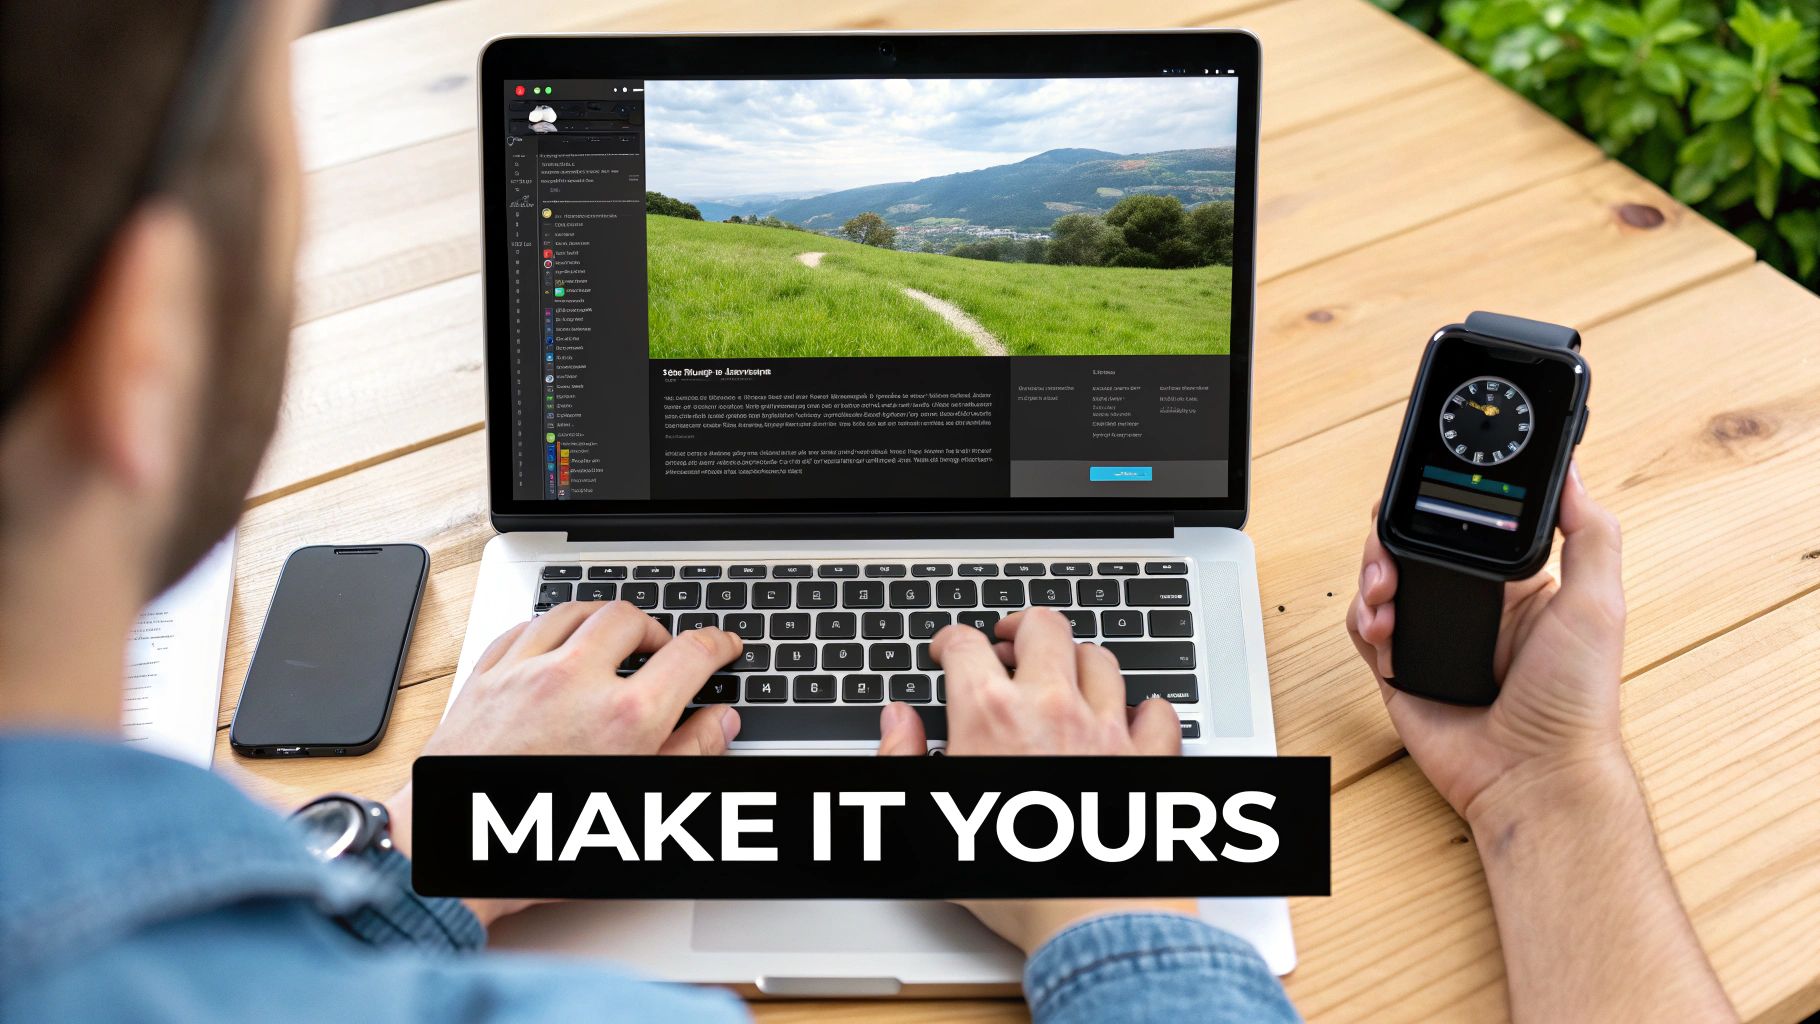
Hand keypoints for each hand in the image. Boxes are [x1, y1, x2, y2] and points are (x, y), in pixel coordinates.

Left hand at [389, 601, 743, 923]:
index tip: (722, 646)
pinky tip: (557, 647)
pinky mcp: (485, 679)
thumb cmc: (543, 846)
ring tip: (613, 641)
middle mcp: (575, 682)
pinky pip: (523, 628)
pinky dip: (550, 629)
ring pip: (574, 611)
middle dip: (654, 630)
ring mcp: (524, 674)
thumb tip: (720, 723)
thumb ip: (688, 756)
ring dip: (602, 620)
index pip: (690, 655)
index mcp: (625, 717)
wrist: (458, 856)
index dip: (717, 645)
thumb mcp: (640, 808)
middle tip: (663, 651)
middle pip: (629, 619)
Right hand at [875, 607, 1195, 952]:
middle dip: (1019, 627)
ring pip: (1100, 660)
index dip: (948, 640)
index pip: (965, 645)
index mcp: (990, 715)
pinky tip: (1131, 716)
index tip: (946, 650)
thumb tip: (896, 721)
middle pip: (1042, 628)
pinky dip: (1145, 709)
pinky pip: (1157, 712)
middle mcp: (1052, 706)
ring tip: (1064, 672)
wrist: (1087, 915)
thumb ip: (903, 760)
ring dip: (1078, 659)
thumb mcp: (926, 817)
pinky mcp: (1148, 757)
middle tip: (1007, 642)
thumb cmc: (1009, 879)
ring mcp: (1106, 727)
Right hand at [1348, 464, 1632, 821]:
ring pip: (1381, 580)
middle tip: (1393, 545)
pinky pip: (1364, 629)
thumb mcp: (1598, 603)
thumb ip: (1590, 533)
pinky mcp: (1399, 671)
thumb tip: (1574, 474)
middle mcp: (1470, 608)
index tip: (1428, 492)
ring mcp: (1431, 638)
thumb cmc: (1575, 701)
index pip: (1466, 528)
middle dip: (1393, 537)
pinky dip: (1363, 617)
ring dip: (1372, 573)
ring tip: (1384, 592)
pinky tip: (1382, 625)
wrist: (1532, 773)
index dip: (1441, 506)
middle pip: (1413, 547)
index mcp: (1515, 587)